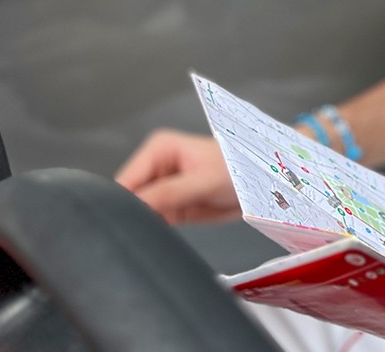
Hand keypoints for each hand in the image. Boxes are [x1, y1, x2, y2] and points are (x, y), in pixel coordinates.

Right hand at [114, 129, 239, 223]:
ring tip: (155, 231)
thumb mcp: (203, 181)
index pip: (127, 179)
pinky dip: (154, 228)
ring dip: (143, 222)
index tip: (125, 222)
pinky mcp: (169, 205)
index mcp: (158, 149)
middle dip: (133, 214)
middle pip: (129, 196)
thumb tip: (137, 206)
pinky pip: (152, 219)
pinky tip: (161, 234)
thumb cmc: (239, 169)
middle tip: (140, 231)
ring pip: (138, 210)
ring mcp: (161, 187)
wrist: (261, 183)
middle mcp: (155, 166)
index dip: (123, 202)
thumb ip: (168, 194)